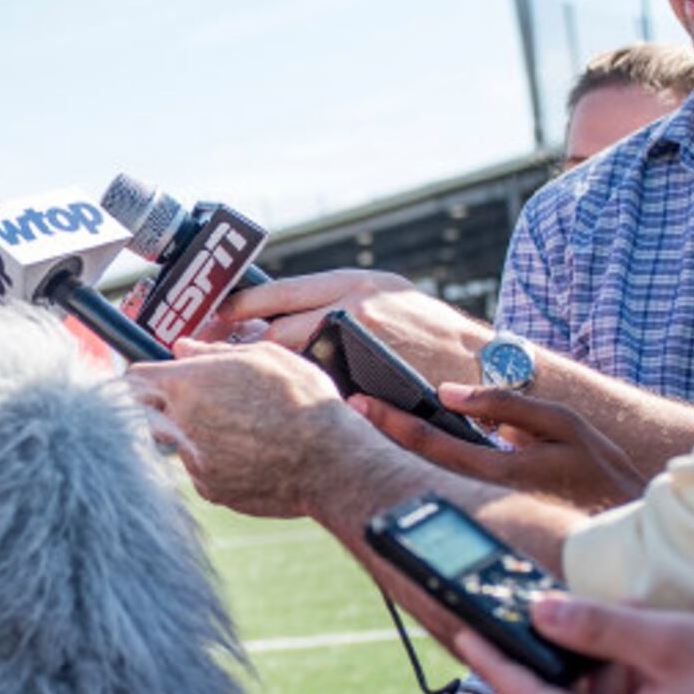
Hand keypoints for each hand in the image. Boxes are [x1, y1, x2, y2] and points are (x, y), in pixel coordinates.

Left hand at [122, 339, 363, 518]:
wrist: (329, 460)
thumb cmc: (303, 402)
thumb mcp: (264, 357)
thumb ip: (214, 352)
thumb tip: (183, 348)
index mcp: (188, 384)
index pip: (135, 378)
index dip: (147, 378)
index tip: (158, 381)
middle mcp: (181, 424)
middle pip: (152, 413)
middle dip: (169, 407)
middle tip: (207, 405)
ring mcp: (192, 461)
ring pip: (181, 443)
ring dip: (200, 436)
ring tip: (246, 431)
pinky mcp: (210, 489)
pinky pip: (203, 470)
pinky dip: (220, 463)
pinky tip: (252, 455)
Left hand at [216, 270, 487, 386]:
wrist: (484, 368)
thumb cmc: (432, 341)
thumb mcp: (387, 303)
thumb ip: (338, 306)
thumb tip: (278, 323)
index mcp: (354, 283)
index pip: (278, 291)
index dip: (238, 308)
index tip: (209, 321)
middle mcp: (352, 303)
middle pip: (274, 324)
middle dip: (239, 345)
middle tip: (209, 359)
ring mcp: (358, 341)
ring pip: (291, 358)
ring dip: (266, 375)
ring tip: (243, 389)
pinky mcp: (366, 377)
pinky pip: (317, 388)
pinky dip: (298, 397)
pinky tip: (283, 411)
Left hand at [353, 382, 646, 511]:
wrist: (625, 529)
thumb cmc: (600, 471)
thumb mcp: (562, 425)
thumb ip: (506, 406)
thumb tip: (448, 393)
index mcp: (497, 472)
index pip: (428, 443)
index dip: (389, 421)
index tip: (356, 401)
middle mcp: (480, 498)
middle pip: (412, 466)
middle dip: (376, 437)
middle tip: (345, 410)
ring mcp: (482, 513)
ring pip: (423, 480)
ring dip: (392, 455)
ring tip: (363, 428)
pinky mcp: (488, 520)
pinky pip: (444, 490)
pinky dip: (418, 471)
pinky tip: (405, 455)